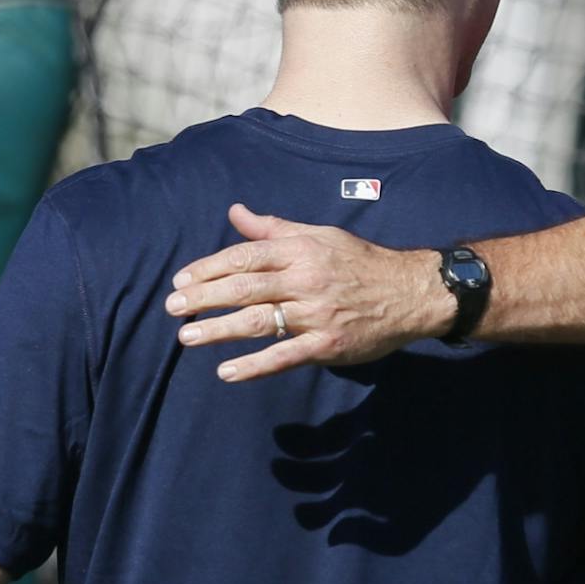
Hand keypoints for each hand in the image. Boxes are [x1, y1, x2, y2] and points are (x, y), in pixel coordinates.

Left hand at [165, 204, 448, 381]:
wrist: (411, 292)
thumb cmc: (361, 262)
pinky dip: (254, 366)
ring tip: (188, 337)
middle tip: (173, 308)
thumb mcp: (320, 235)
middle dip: (204, 298)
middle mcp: (306, 280)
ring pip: (259, 321)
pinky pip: (285, 356)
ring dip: (219, 330)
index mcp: (301, 250)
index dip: (209, 268)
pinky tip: (226, 372)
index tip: (181, 280)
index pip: (245, 257)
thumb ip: (274, 228)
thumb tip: (235, 211)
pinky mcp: (328, 345)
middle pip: (245, 288)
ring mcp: (317, 314)